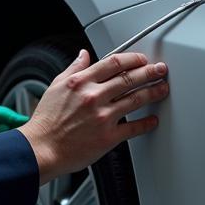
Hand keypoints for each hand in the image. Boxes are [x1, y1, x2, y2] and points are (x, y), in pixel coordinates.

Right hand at [18, 50, 167, 183]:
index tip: (141, 60)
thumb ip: (73, 69)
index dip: (132, 59)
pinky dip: (146, 123)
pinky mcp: (108, 137)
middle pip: (129, 78)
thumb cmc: (46, 122)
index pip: (113, 63)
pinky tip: (153, 120)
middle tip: (160, 70)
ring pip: (135, 99)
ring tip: (162, 89)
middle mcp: (93, 97)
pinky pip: (133, 128)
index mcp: (81, 82)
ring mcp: (102, 117)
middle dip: (149, 72)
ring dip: (153, 92)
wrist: (41, 149)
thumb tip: (83, 56)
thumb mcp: (56, 87)